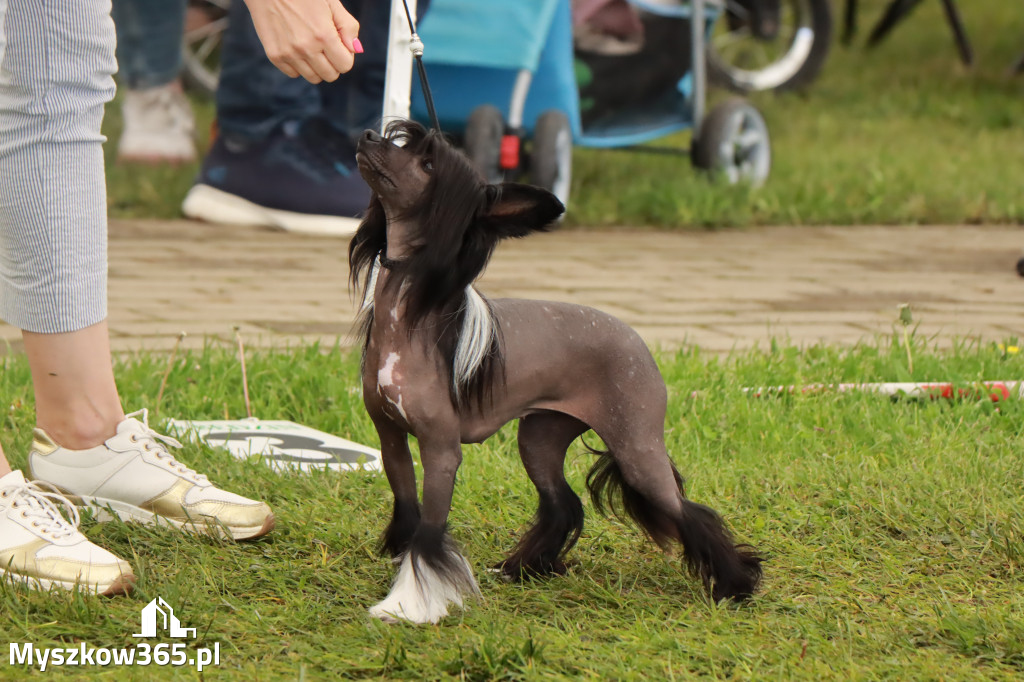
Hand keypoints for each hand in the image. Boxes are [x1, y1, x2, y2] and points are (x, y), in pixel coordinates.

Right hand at [244, 0, 360, 83]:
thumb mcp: (331, 3)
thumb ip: (348, 27)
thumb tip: (356, 49)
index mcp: (323, 35)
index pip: (345, 65)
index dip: (345, 55)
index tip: (338, 44)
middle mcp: (306, 48)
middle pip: (330, 75)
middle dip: (333, 63)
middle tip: (325, 45)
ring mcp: (289, 54)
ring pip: (313, 78)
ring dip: (316, 66)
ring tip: (310, 45)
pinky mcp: (274, 56)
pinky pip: (294, 74)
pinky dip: (298, 65)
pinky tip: (296, 47)